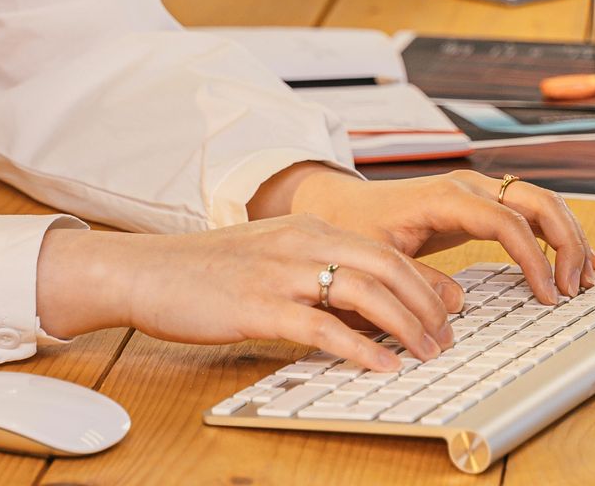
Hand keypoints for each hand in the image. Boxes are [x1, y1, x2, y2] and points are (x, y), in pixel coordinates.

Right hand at [35, 217, 457, 369]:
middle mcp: (298, 244)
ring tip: (429, 353)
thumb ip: (310, 271)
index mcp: (304, 229)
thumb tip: (358, 304)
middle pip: (386, 264)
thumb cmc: (200, 271)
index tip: (450, 305)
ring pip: (365, 291)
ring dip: (407, 326)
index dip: (424, 278)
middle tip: (448, 336)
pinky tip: (383, 366)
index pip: (382, 247)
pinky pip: (325, 328)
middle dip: (427, 303)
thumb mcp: (265, 257)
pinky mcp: (259, 307)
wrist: (144, 271)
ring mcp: (280, 273)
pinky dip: (363, 348)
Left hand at [276, 164, 594, 303]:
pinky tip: (577, 261)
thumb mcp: (378, 259)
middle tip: (576, 287)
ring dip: (569, 236)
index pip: (506, 220)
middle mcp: (467, 187)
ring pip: (541, 201)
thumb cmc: (355, 228)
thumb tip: (457, 304)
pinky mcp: (481, 203)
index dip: (534, 258)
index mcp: (444, 197)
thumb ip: (415, 281)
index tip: (548, 294)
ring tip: (586, 278)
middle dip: (567, 242)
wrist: (339, 204)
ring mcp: (477, 191)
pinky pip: (530, 210)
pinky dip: (557, 232)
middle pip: (537, 201)